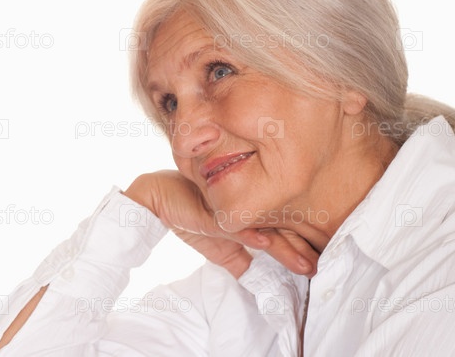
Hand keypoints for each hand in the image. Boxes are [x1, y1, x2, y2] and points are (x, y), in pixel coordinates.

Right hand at [123, 170, 318, 278]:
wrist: (159, 198)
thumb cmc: (189, 215)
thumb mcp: (217, 245)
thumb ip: (238, 259)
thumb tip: (255, 281)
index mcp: (249, 212)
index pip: (280, 230)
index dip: (299, 247)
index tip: (317, 264)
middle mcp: (245, 205)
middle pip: (280, 229)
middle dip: (301, 249)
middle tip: (320, 266)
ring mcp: (231, 207)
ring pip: (265, 228)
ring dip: (286, 247)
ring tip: (304, 264)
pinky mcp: (212, 211)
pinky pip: (235, 224)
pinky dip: (251, 234)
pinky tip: (265, 244)